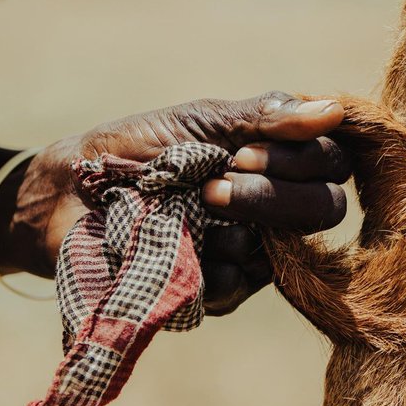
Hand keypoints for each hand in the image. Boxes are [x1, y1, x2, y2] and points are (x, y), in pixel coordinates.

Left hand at [5, 92, 348, 313]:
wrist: (70, 192)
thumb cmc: (136, 148)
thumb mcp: (202, 120)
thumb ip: (266, 118)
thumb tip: (335, 111)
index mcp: (278, 166)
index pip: (334, 166)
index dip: (302, 160)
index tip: (243, 149)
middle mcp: (274, 213)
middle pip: (324, 211)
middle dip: (273, 195)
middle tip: (216, 182)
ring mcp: (249, 257)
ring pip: (281, 251)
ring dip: (233, 224)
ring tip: (184, 209)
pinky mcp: (216, 294)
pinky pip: (237, 283)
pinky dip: (204, 260)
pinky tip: (173, 245)